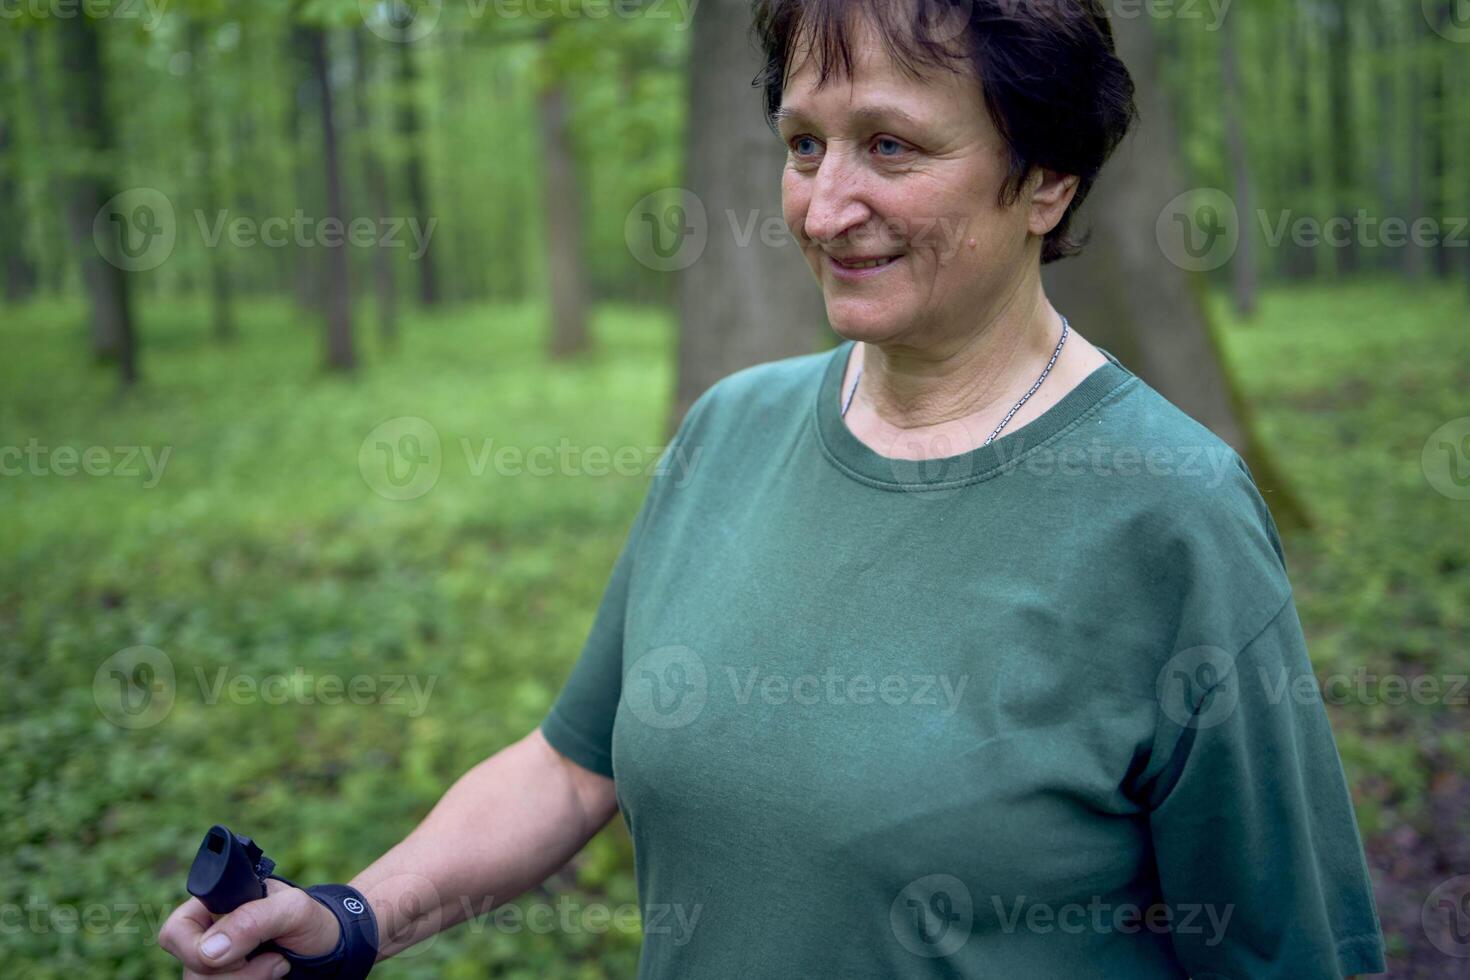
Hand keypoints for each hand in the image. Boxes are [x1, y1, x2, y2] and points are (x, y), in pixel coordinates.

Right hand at [158, 876, 341, 977]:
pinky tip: (272, 977)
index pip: (175, 930)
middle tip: (271, 956)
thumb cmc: (310, 921)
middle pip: (192, 968)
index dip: (196, 946)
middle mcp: (207, 937)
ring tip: (277, 964)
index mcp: (214, 906)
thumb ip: (254, 919)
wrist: (328, 950)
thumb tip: (209, 950)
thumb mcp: (294, 909)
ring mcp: (214, 966)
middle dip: (235, 969)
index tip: (239, 949)